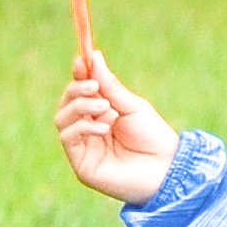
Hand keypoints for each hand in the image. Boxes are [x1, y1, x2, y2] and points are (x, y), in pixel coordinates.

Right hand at [55, 48, 175, 204]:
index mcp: (102, 113)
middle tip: (94, 86)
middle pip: (67, 102)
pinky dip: (83, 127)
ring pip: (62, 118)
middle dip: (76, 89)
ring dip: (79, 106)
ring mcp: (83, 146)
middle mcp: (89, 128)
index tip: (81, 60)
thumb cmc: (153, 138)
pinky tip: (104, 127)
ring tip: (104, 106)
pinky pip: (68, 137)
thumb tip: (93, 57)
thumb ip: (110, 86)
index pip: (81, 91)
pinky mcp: (80, 163)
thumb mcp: (132, 106)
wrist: (165, 169)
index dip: (79, 75)